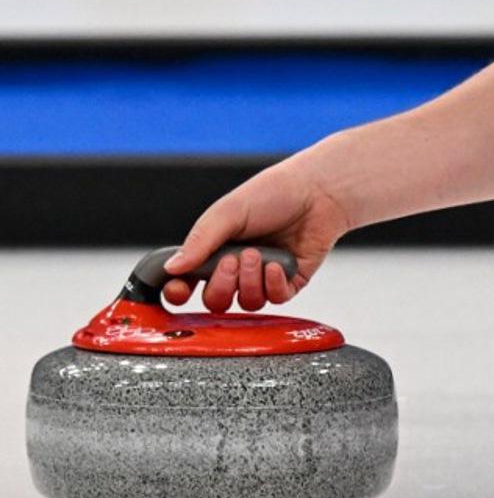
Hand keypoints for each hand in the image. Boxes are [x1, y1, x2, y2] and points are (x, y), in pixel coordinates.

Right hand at [162, 135, 355, 311]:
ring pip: (247, 303)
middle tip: (232, 260)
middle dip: (221, 285)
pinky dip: (273, 284)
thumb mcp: (228, 213)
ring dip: (249, 282)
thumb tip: (172, 267)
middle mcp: (237, 268)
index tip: (179, 289)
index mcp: (215, 249)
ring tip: (257, 255)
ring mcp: (263, 278)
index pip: (189, 281)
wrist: (317, 193)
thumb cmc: (271, 195)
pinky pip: (275, 299)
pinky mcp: (290, 283)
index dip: (180, 292)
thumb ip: (200, 241)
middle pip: (216, 301)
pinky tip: (277, 264)